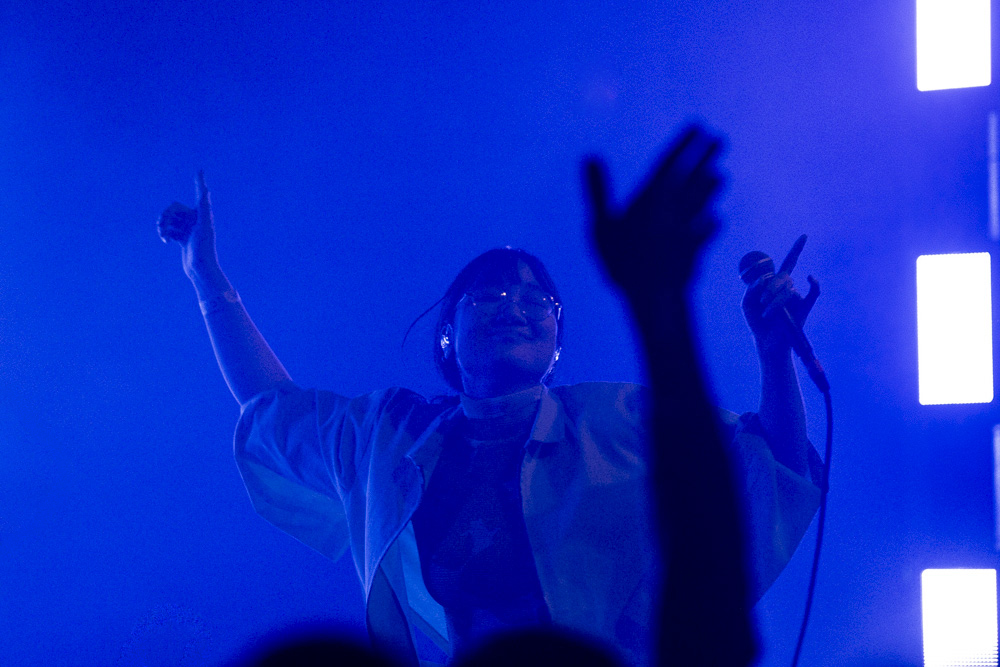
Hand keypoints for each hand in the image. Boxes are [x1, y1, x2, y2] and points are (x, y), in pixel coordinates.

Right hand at [157, 171, 219, 280]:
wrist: (200, 267)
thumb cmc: (204, 247)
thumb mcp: (205, 227)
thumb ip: (204, 209)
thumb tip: (206, 192)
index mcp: (203, 215)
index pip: (200, 194)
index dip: (199, 182)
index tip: (200, 170)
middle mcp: (196, 220)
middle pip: (174, 209)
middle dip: (166, 215)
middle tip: (161, 224)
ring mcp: (188, 229)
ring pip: (169, 220)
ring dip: (163, 225)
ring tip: (163, 234)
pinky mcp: (182, 238)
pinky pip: (169, 230)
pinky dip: (165, 233)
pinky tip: (166, 241)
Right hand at [583, 125, 724, 295]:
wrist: (655, 296)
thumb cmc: (622, 260)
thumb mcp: (602, 224)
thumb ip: (598, 190)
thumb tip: (590, 156)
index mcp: (652, 199)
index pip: (671, 164)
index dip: (685, 144)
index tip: (699, 126)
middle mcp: (675, 209)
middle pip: (694, 178)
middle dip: (707, 158)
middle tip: (720, 140)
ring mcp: (688, 229)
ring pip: (704, 203)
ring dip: (713, 189)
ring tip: (721, 176)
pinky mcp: (695, 249)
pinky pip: (707, 233)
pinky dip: (712, 224)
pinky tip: (716, 220)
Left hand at [742, 235, 819, 356]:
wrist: (767, 342)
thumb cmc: (757, 322)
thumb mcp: (746, 303)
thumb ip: (751, 288)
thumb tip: (765, 279)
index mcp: (777, 284)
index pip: (789, 263)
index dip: (796, 249)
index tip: (805, 236)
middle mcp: (790, 288)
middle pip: (783, 277)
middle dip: (770, 288)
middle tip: (762, 302)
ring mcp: (798, 297)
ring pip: (789, 288)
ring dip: (775, 300)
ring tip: (767, 313)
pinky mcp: (805, 308)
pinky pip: (814, 293)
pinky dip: (814, 284)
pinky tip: (810, 277)